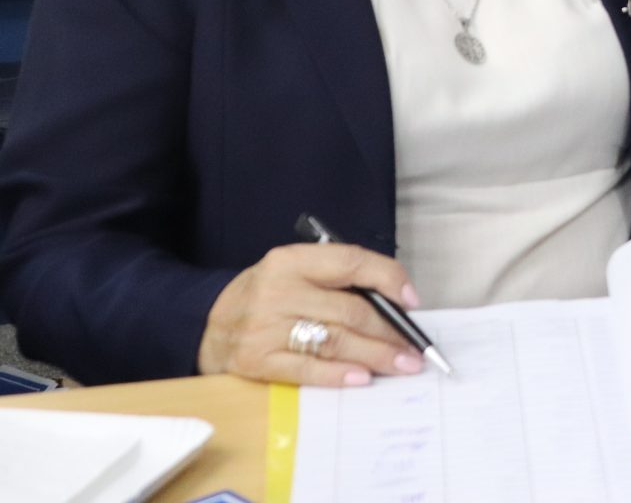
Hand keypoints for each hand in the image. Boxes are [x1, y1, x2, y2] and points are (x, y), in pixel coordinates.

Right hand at [198, 242, 425, 385]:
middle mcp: (277, 290)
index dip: (389, 279)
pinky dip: (339, 374)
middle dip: (390, 331)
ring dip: (375, 356)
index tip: (412, 300)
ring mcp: (264, 327)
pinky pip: (307, 368)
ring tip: (401, 365)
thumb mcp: (296, 272)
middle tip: (414, 348)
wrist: (208, 323)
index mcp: (291, 260)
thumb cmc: (267, 296)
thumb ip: (338, 281)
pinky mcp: (254, 360)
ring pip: (335, 340)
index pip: (352, 262)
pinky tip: (362, 378)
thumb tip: (395, 305)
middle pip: (350, 310)